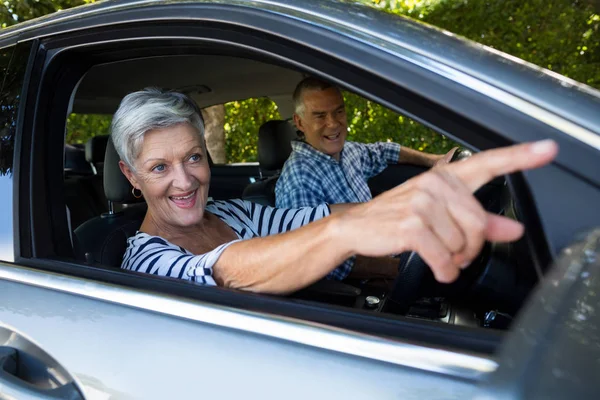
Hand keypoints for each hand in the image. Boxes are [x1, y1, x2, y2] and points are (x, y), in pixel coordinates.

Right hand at [338, 140, 557, 282]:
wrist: (357, 226)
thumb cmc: (398, 218)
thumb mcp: (439, 215)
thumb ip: (481, 222)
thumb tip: (513, 229)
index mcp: (446, 177)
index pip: (488, 163)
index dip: (521, 156)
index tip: (548, 149)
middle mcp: (435, 184)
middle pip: (479, 223)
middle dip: (471, 248)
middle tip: (457, 254)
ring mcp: (422, 203)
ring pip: (462, 243)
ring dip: (455, 260)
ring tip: (440, 257)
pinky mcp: (411, 224)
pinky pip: (444, 257)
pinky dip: (444, 270)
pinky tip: (437, 268)